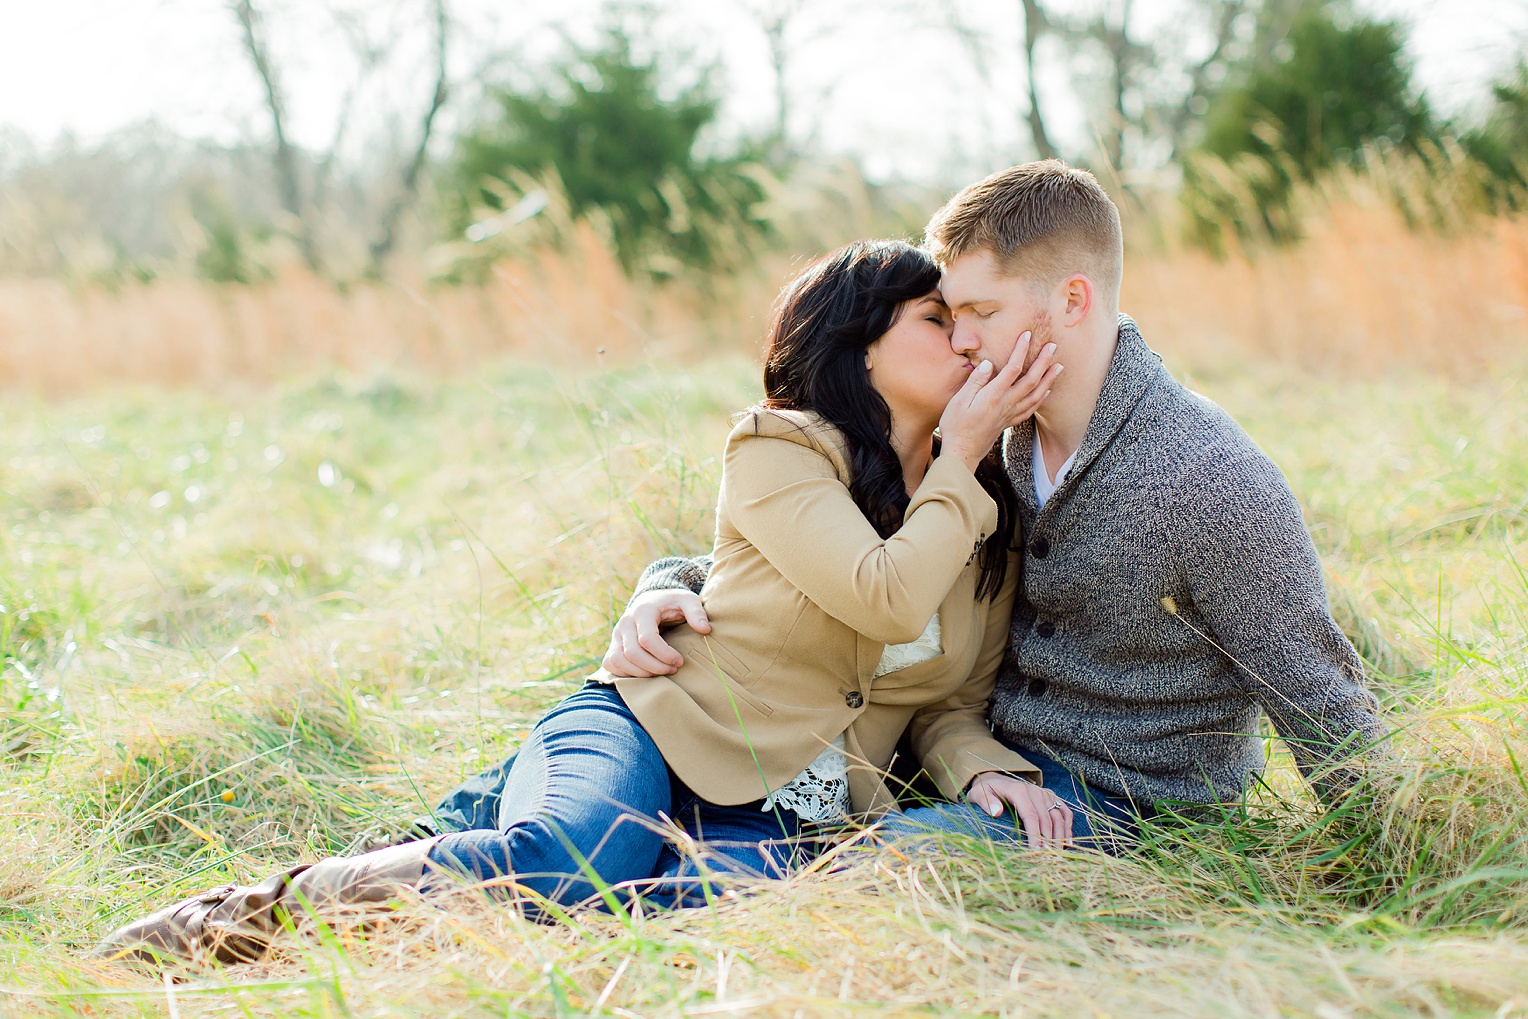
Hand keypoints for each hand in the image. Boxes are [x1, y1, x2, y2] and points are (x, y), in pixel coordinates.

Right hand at [601, 589, 710, 676]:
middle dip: (654, 667)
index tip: (680, 661)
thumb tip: (705, 629)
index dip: (664, 654)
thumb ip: (697, 612)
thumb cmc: (673, 603)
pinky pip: (611, 664)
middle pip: (632, 653)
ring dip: (640, 673)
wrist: (654, 600)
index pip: (647, 639)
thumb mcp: (688, 600)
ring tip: (660, 673)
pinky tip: (645, 673)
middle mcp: (625, 622)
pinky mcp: (613, 644)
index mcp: (643, 610)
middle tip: (673, 669)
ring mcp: (617, 634)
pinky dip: (625, 673)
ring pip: (618, 660)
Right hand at [939, 331, 1061, 472]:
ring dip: (1049, 379)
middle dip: (1043, 361)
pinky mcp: (1008, 422)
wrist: (961, 453)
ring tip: (1059, 366)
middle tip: (1053, 346)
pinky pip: (1030, 409)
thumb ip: (975, 381)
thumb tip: (989, 364)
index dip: (1021, 350)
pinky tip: (1046, 392)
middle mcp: (1006, 404)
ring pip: (1035, 394)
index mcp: (993, 395)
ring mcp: (1009, 414)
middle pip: (1031, 380)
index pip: (1012, 368)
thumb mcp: (959, 401)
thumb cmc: (955, 425)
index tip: (1027, 335)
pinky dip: (1041, 399)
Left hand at [966, 771, 1072, 848]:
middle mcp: (1034, 790)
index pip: (1031, 816)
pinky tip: (1068, 842)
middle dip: (1049, 839)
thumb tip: (996, 812)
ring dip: (1061, 835)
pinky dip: (1068, 826)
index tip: (1036, 851)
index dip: (1035, 835)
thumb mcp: (979, 794)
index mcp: (1018, 790)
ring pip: (1058, 816)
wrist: (995, 780)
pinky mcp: (1050, 796)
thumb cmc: (986, 791)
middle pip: (1047, 818)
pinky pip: (1064, 811)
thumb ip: (986, 802)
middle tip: (1049, 858)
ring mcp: (1044, 793)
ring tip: (1059, 854)